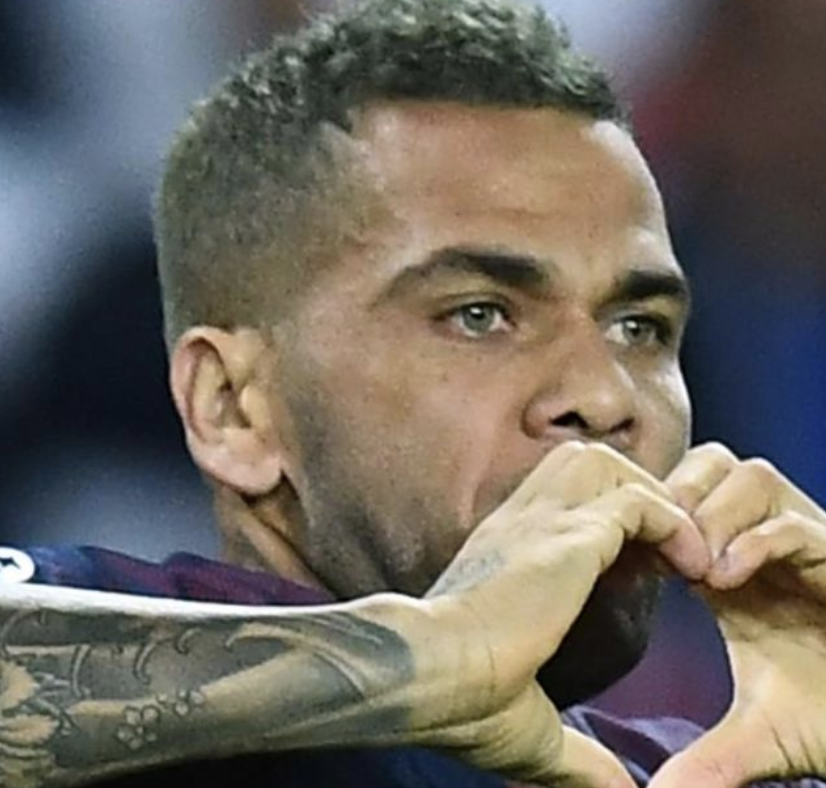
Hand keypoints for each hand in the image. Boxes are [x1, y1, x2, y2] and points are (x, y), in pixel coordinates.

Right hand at [414, 442, 708, 786]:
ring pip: (607, 464)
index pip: (563, 499)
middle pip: (583, 460)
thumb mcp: (528, 724)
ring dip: (649, 495)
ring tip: (674, 550)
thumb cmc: (458, 701)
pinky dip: (670, 522)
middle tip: (660, 546)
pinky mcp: (567, 539)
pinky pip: (637, 502)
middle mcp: (520, 524)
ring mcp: (540, 523)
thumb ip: (577, 752)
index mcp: (505, 553)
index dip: (610, 521)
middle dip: (630, 488)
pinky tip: (687, 566)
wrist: (424, 673)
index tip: (643, 568)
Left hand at [651, 443, 825, 786]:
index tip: (623, 554)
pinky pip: (796, 521)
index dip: (647, 514)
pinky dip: (758, 540)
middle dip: (678, 493)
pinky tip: (728, 580)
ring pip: (747, 473)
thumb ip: (712, 757)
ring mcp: (805, 539)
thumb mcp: (764, 734)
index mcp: (729, 566)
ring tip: (697, 570)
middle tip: (659, 550)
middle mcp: (762, 541)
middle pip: (707, 465)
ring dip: (714, 512)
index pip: (676, 498)